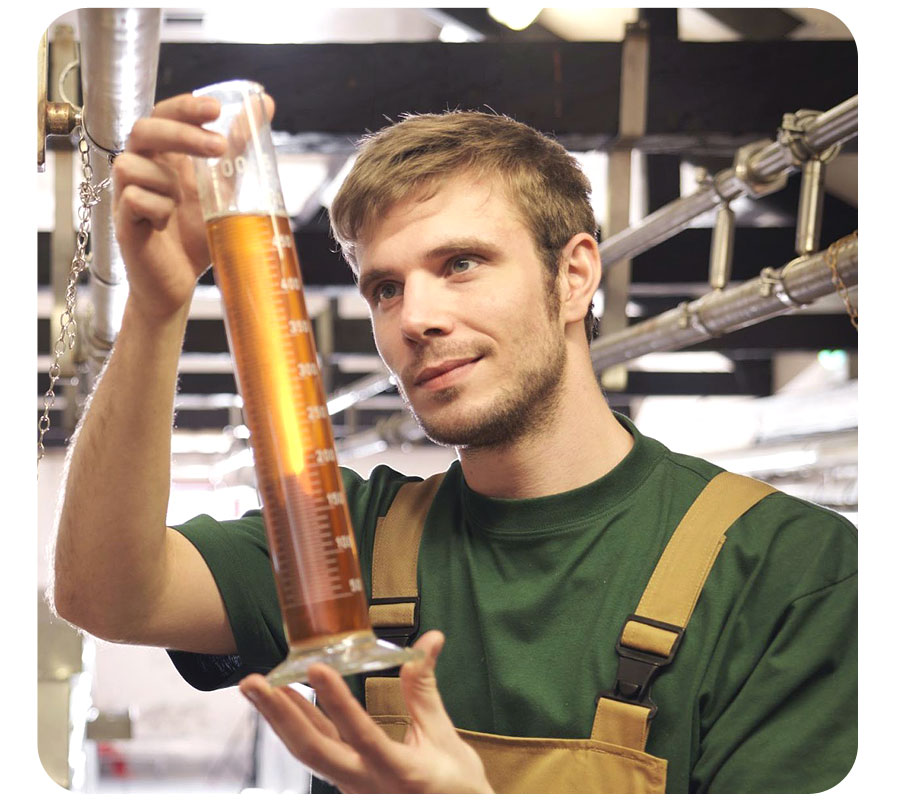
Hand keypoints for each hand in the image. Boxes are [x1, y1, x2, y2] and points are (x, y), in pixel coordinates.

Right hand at [112, 92, 273, 320]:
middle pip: (142, 129)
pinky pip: (133, 198)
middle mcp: (142, 170)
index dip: (185, 107)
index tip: (216, 107)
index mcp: (165, 158)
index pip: (164, 115)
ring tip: (182, 206)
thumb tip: (264, 105)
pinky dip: (157, 209)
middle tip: (219, 146)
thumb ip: (239, 152)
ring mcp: (127, 194)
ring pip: (132, 164)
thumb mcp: (225, 190)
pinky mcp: (123, 222)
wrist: (181, 284)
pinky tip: (166, 225)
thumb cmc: (197, 235)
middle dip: (181, 132)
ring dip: (166, 182)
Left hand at [239, 631, 493, 792]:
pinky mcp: (347, 783)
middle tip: (253, 683)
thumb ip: (425, 689)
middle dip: (279, 715)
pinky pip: (316, 755)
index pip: (362, 733)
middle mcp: (365, 784)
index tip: (317, 669)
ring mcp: (351, 787)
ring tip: (257, 688)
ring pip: (308, 754)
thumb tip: (430, 638)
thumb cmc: (456, 786)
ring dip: (280, 720)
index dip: (338, 701)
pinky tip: (286, 704)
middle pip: (313, 751)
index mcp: (397, 771)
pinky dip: (298, 726)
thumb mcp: (444, 737)